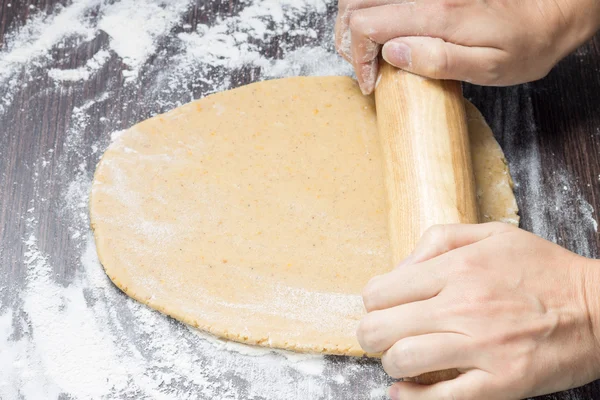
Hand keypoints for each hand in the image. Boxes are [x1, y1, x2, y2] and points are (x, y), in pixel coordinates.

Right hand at [335, 0, 599, 93]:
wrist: (551, 15)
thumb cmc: (524, 47)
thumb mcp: (489, 68)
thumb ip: (439, 60)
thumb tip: (393, 52)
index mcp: (438, 14)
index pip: (367, 24)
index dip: (358, 57)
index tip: (371, 82)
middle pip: (357, 4)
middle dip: (348, 40)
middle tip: (363, 68)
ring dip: (354, 21)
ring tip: (365, 50)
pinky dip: (370, 10)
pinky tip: (378, 28)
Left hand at [357, 223, 599, 399]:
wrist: (599, 308)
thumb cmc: (542, 269)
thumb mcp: (492, 235)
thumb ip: (439, 241)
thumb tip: (399, 268)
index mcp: (458, 269)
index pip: (381, 291)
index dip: (372, 303)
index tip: (381, 308)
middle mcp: (463, 306)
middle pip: (381, 328)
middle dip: (370, 335)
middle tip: (379, 337)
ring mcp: (482, 347)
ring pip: (403, 361)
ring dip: (391, 365)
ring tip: (399, 361)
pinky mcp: (501, 382)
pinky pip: (441, 398)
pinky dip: (413, 399)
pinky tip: (405, 393)